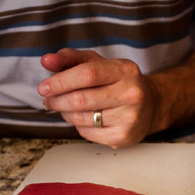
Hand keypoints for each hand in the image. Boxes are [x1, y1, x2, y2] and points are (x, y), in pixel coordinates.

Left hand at [38, 49, 160, 147]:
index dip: (60, 81)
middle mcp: (131, 94)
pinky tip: (84, 119)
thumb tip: (46, 61)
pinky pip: (87, 133)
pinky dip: (79, 126)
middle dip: (57, 100)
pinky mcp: (124, 136)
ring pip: (81, 118)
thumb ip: (71, 59)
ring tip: (66, 108)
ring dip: (65, 113)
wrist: (151, 106)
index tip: (43, 87)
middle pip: (81, 99)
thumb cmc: (118, 82)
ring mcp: (129, 117)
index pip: (86, 74)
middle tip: (48, 100)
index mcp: (125, 70)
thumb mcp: (98, 64)